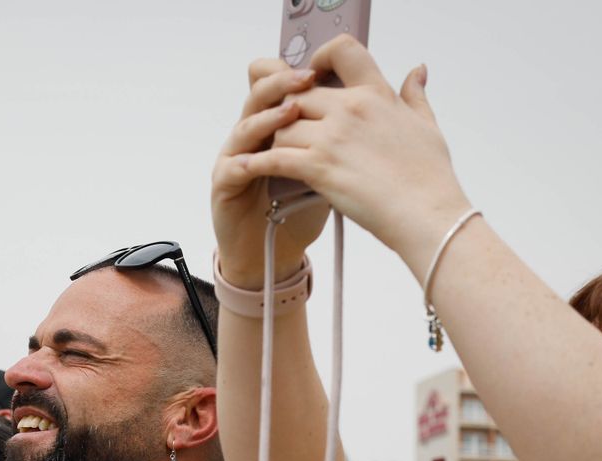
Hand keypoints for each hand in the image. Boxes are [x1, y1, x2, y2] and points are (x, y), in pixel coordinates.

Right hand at [211, 60, 329, 286]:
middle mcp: (255, 134)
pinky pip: (232, 168)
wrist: (273, 255)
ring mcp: (237, 157)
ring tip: (288, 112)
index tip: (325, 64)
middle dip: (284, 82)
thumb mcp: (327, 168)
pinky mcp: (224, 185)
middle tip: (307, 77)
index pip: (282, 84)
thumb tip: (377, 108)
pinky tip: (256, 161)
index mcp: (278, 124)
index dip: (297, 71)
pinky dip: (245, 163)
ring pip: (246, 125)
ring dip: (268, 118)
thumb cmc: (297, 210)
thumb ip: (340, 138)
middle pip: (261, 93)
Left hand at [223, 37, 470, 275]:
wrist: (427, 215)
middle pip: (299, 94)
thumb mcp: (427, 126)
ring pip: (281, 125)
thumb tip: (417, 71)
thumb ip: (415, 95)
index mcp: (376, 94)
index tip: (312, 76)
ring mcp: (333, 138)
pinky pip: (274, 157)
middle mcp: (351, 109)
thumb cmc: (429, 177)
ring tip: (275, 154)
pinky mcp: (319, 168)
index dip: (320, 59)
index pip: (342, 51)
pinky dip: (257, 163)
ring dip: (275, 140)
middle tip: (281, 126)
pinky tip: (249, 169)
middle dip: (286, 110)